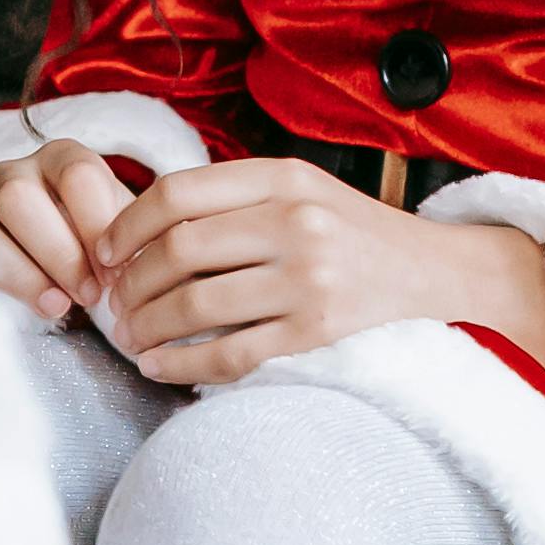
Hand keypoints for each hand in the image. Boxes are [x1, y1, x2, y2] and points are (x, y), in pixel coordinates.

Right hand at [0, 140, 146, 320]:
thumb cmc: (94, 254)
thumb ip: (138, 240)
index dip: (98, 225)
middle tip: (93, 294)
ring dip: (30, 269)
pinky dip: (2, 282)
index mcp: (63, 159)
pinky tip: (33, 306)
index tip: (118, 273)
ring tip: (63, 305)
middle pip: (23, 195)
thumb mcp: (119, 238)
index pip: (78, 175)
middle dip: (62, 252)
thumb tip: (167, 260)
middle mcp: (15, 170)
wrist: (52, 278)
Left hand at [90, 154, 544, 393]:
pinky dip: (182, 363)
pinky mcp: (318, 332)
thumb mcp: (303, 189)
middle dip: (130, 283)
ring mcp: (309, 279)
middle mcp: (295, 222)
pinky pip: (230, 352)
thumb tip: (139, 220)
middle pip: (178, 250)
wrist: (440, 274)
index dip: (126, 223)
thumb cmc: (357, 232)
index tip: (103, 250)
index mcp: (283, 177)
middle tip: (114, 305)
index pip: (178, 193)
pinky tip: (158, 366)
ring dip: (147, 326)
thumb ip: (236, 196)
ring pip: (196, 302)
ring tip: (131, 337)